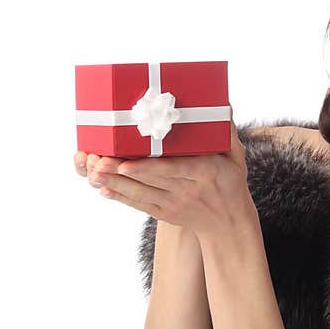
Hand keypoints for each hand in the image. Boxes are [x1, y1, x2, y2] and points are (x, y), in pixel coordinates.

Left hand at [73, 117, 258, 240]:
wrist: (229, 224)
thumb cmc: (231, 183)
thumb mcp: (236, 157)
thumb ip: (227, 132)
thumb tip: (224, 104)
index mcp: (205, 172)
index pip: (173, 170)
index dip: (147, 168)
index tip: (125, 164)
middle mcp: (187, 190)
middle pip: (150, 181)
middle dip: (121, 172)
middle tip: (97, 161)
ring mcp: (174, 204)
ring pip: (140, 193)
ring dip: (115, 184)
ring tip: (94, 172)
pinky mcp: (165, 213)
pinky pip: (139, 205)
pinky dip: (121, 197)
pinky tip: (103, 188)